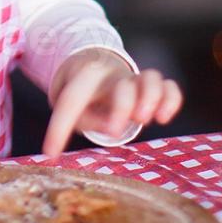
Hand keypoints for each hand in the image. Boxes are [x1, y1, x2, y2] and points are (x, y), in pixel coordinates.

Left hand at [42, 50, 181, 157]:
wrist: (97, 69)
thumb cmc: (86, 98)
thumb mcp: (76, 109)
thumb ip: (88, 118)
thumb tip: (109, 127)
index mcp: (85, 79)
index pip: (71, 100)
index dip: (59, 128)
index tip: (50, 153)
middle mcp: (113, 76)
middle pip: (122, 87)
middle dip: (122, 108)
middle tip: (117, 131)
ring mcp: (136, 79)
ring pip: (151, 78)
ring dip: (152, 98)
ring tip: (146, 120)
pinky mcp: (154, 85)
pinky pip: (169, 86)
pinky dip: (171, 99)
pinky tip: (164, 117)